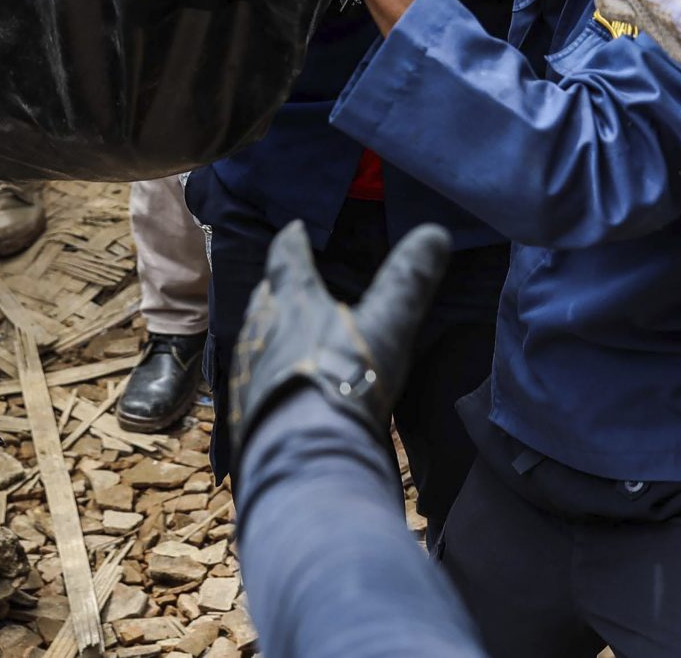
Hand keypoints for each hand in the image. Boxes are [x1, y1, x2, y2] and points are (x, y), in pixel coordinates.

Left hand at [227, 219, 447, 475]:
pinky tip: (271, 382)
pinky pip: (250, 378)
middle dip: (275, 287)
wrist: (304, 452)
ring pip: (253, 337)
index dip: (291, 243)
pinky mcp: (244, 410)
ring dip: (264, 327)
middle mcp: (261, 331)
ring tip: (274, 327)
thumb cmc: (345, 378)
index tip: (293, 228)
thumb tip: (436, 232)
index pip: (287, 261)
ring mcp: (249, 372)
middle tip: (280, 281)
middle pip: (264, 299)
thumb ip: (408, 280)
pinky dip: (261, 370)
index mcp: (292, 304)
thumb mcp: (387, 326)